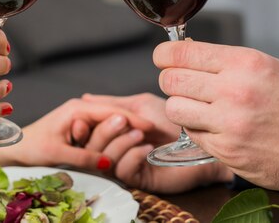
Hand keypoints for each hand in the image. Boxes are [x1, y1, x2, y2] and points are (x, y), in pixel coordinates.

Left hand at [3, 99, 155, 171]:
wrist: (17, 147)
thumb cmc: (32, 146)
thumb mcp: (58, 153)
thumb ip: (84, 157)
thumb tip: (108, 163)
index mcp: (76, 109)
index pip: (110, 111)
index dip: (131, 119)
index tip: (150, 127)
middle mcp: (81, 109)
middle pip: (112, 114)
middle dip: (132, 122)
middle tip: (153, 133)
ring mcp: (81, 117)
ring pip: (109, 122)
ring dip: (124, 129)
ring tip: (144, 138)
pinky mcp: (81, 126)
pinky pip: (102, 129)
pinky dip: (114, 135)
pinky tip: (126, 142)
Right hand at [79, 93, 231, 192]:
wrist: (197, 140)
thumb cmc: (171, 121)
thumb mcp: (139, 105)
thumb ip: (112, 104)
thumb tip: (85, 99)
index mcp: (111, 131)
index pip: (85, 131)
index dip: (82, 125)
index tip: (85, 119)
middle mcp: (114, 148)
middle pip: (90, 145)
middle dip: (104, 131)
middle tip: (122, 121)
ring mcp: (124, 164)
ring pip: (104, 158)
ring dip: (120, 142)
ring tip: (140, 133)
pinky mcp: (137, 179)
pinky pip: (122, 170)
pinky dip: (133, 155)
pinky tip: (149, 148)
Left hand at [155, 40, 278, 194]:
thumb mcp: (265, 66)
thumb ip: (224, 60)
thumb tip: (184, 53)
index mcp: (244, 63)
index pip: (181, 53)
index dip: (164, 55)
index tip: (163, 57)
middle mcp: (234, 91)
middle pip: (170, 80)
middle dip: (170, 80)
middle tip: (180, 84)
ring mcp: (228, 123)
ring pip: (173, 107)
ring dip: (180, 107)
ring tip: (198, 108)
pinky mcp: (225, 150)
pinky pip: (190, 133)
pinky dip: (196, 129)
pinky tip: (215, 127)